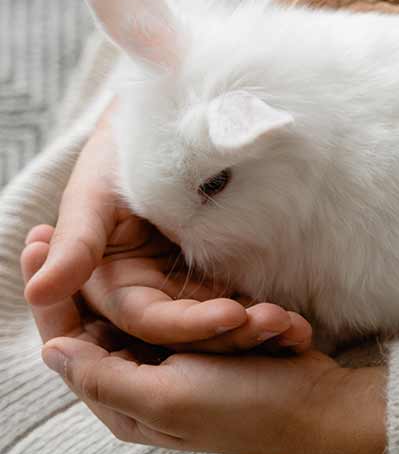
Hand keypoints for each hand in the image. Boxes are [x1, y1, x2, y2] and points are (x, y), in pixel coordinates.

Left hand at [21, 242, 387, 453]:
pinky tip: (243, 296)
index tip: (39, 237)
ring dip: (191, 294)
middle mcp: (145, 373)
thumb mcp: (165, 396)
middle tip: (104, 221)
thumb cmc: (241, 408)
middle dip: (128, 279)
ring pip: (162, 306)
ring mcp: (181, 354)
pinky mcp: (214, 338)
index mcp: (122, 394)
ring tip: (203, 276)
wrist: (317, 407)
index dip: (49, 291)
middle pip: (113, 316)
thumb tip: (48, 348)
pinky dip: (222, 301)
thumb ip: (104, 374)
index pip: (69, 337)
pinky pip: (202, 308)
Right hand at [22, 100, 310, 350]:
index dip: (187, 325)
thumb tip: (41, 294)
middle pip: (190, 335)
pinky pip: (245, 306)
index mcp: (111, 284)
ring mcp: (188, 289)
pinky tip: (302, 329)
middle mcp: (148, 294)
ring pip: (220, 327)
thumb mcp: (97, 192)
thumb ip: (75, 243)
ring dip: (257, 332)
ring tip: (296, 331)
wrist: (174, 118)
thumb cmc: (125, 149)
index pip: (148, 320)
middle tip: (279, 325)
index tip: (233, 314)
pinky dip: (270, 318)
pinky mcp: (221, 279)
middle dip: (233, 334)